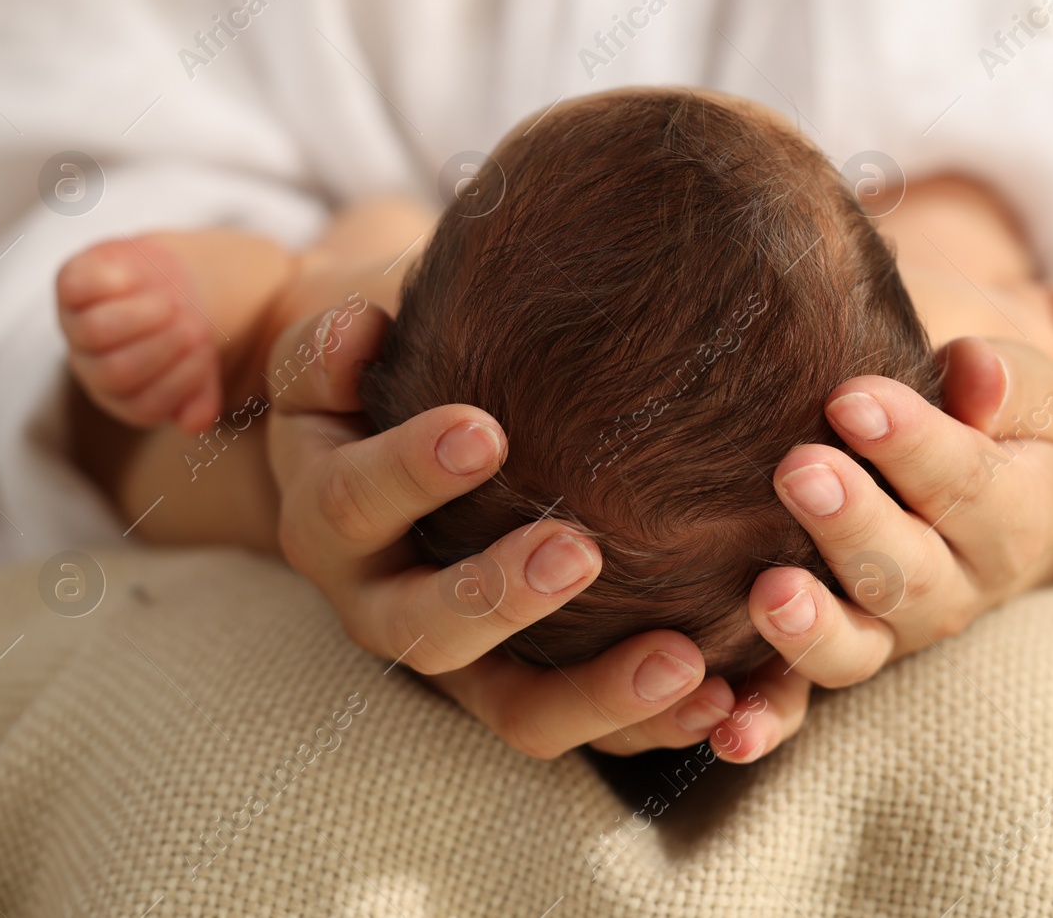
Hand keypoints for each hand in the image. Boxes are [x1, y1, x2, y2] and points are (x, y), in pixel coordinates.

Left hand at [56, 235, 221, 432]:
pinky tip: (135, 278)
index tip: (205, 350)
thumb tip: (196, 425)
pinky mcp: (69, 284)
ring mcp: (76, 325)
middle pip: (115, 372)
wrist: (163, 281)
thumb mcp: (198, 362)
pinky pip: (76, 287)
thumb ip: (200, 395)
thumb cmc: (181, 328)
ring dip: (141, 316)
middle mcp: (93, 366)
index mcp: (124, 395)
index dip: (180, 380)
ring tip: (171, 303)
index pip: (146, 406)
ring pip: (96, 331)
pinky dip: (111, 282)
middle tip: (191, 325)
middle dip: (162, 347)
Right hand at [264, 304, 738, 758]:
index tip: (484, 430)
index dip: (410, 472)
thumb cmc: (378, 384)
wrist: (388, 454)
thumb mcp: (338, 360)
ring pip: (516, 708)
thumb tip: (362, 327)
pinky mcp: (523, 689)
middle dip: (502, 598)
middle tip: (578, 553)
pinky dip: (651, 722)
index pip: (354, 503)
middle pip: (428, 633)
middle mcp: (382, 608)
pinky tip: (724, 694)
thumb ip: (337, 346)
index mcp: (328, 523)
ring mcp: (459, 664)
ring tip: (683, 659)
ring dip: (599, 694)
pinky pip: (587, 725)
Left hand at [715, 337, 1052, 760]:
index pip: (968, 486)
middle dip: (853, 526)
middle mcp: (956, 588)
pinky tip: (724, 727)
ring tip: (767, 591)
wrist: (981, 467)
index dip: (911, 444)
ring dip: (810, 628)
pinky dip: (763, 719)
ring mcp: (890, 632)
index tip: (850, 398)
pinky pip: (797, 701)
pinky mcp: (832, 654)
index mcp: (1015, 517)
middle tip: (798, 471)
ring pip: (857, 648)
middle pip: (909, 574)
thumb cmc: (984, 410)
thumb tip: (976, 375)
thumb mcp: (1019, 386)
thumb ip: (1002, 381)